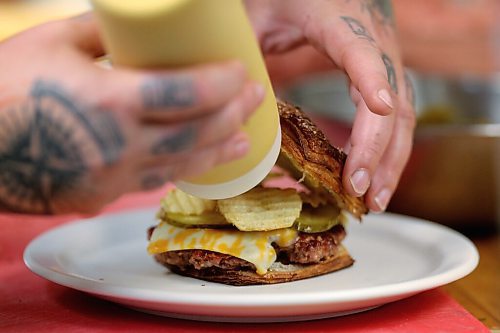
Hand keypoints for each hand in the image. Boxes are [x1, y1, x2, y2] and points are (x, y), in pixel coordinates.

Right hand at [0, 15, 263, 213]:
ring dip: (217, 150)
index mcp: (109, 101)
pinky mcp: (98, 197)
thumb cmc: (2, 86)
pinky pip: (151, 181)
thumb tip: (143, 24)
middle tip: (255, 97)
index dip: (224, 83)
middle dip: (233, 113)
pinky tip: (196, 159)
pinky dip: (180, 168)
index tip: (241, 72)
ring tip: (242, 138)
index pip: (188, 94)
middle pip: (196, 132)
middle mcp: (118, 146)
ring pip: (181, 165)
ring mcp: (110, 178)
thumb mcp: (52, 42)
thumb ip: (104, 32)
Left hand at [245, 0, 415, 211]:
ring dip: (392, 160)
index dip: (372, 78)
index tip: (380, 108)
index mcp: (338, 19)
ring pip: (403, 114)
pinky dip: (388, 149)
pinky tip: (375, 175)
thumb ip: (245, 49)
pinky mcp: (385, 73)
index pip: (362, 50)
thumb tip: (236, 104)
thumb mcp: (258, 14)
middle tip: (362, 193)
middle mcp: (374, 39)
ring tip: (375, 200)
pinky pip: (397, 116)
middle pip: (392, 99)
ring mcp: (385, 57)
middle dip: (380, 150)